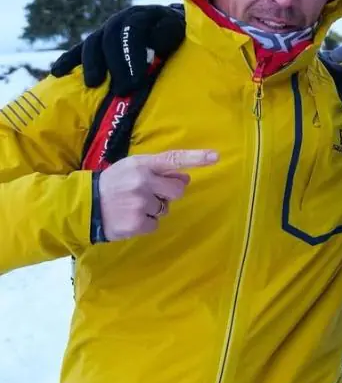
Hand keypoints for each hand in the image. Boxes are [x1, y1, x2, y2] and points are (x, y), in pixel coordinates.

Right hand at [50, 5, 186, 95]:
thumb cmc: (176, 33)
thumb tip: (155, 41)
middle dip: (115, 65)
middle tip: (122, 89)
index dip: (132, 56)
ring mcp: (106, 30)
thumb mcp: (178, 30)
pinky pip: (79, 50)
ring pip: (93, 43)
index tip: (136, 82)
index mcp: (142, 15)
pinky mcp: (96, 42)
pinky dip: (68, 59)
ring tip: (93, 85)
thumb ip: (168, 33)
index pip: (132, 32)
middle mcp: (121, 19)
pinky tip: (58, 72)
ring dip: (91, 64)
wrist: (170, 23)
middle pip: (111, 39)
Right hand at [98, 149, 217, 240]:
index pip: (173, 158)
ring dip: (153, 209)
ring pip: (165, 209)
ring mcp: (140, 204)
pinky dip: (145, 223)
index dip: (196, 158)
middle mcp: (143, 182)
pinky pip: (154, 225)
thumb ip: (158, 170)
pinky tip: (130, 217)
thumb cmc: (113, 183)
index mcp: (143, 165)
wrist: (85, 205)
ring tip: (133, 206)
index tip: (215, 157)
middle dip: (168, 194)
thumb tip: (185, 178)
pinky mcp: (137, 223)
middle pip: (177, 190)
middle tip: (148, 194)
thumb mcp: (132, 167)